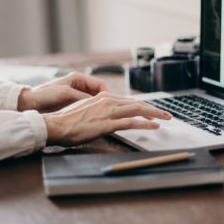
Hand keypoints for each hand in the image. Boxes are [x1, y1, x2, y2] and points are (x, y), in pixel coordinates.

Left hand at [17, 72, 108, 112]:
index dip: (107, 93)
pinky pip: (86, 108)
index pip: (100, 84)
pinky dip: (90, 112)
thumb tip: (97, 101)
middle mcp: (79, 86)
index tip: (110, 103)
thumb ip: (82, 97)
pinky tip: (92, 119)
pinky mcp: (72, 105)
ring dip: (98, 108)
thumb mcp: (66, 93)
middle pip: (98, 93)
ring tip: (102, 116)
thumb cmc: (45, 94)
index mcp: (78, 78)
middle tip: (109, 111)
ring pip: (93, 102)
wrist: (30, 103)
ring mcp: (76, 96)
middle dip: (104, 102)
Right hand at [42, 92, 171, 145]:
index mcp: (102, 98)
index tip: (152, 111)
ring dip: (154, 114)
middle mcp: (108, 101)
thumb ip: (98, 111)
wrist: (57, 125)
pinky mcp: (108, 124)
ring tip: (165, 118)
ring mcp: (109, 112)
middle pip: (137, 103)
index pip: (128, 100)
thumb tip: (106, 116)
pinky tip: (154, 126)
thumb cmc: (67, 121)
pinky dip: (145, 124)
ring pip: (138, 110)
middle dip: (154, 109)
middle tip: (166, 114)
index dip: (142, 106)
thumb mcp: (85, 111)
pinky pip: (131, 122)